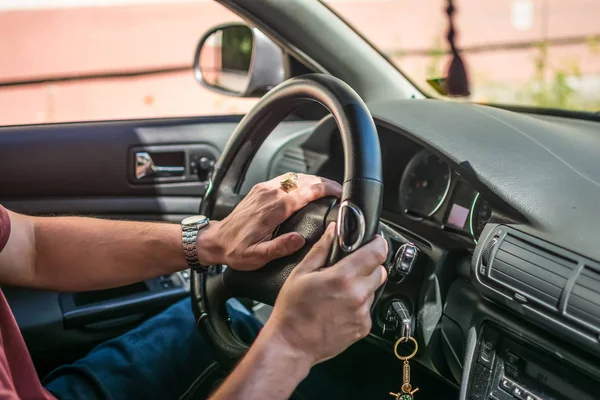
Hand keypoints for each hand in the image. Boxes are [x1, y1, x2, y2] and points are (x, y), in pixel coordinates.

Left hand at [197, 173, 341, 269]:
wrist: (215, 240)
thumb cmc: (236, 249)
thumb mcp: (258, 256)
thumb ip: (280, 247)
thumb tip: (299, 240)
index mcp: (272, 209)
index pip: (305, 191)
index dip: (326, 189)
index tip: (339, 192)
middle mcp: (269, 194)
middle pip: (303, 180)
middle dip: (324, 183)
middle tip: (338, 191)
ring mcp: (264, 189)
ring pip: (295, 177)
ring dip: (313, 180)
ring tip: (327, 189)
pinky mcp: (260, 189)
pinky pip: (285, 179)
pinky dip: (300, 181)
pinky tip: (306, 188)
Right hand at [262, 223, 387, 366]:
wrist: (292, 344)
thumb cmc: (292, 310)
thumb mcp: (301, 273)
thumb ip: (321, 249)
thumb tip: (333, 231)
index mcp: (343, 277)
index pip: (376, 253)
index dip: (377, 244)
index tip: (374, 241)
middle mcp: (357, 295)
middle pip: (380, 270)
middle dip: (369, 265)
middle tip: (349, 269)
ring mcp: (362, 313)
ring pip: (373, 290)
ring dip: (363, 286)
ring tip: (340, 291)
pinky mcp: (363, 327)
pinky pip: (368, 308)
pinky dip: (359, 304)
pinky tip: (340, 307)